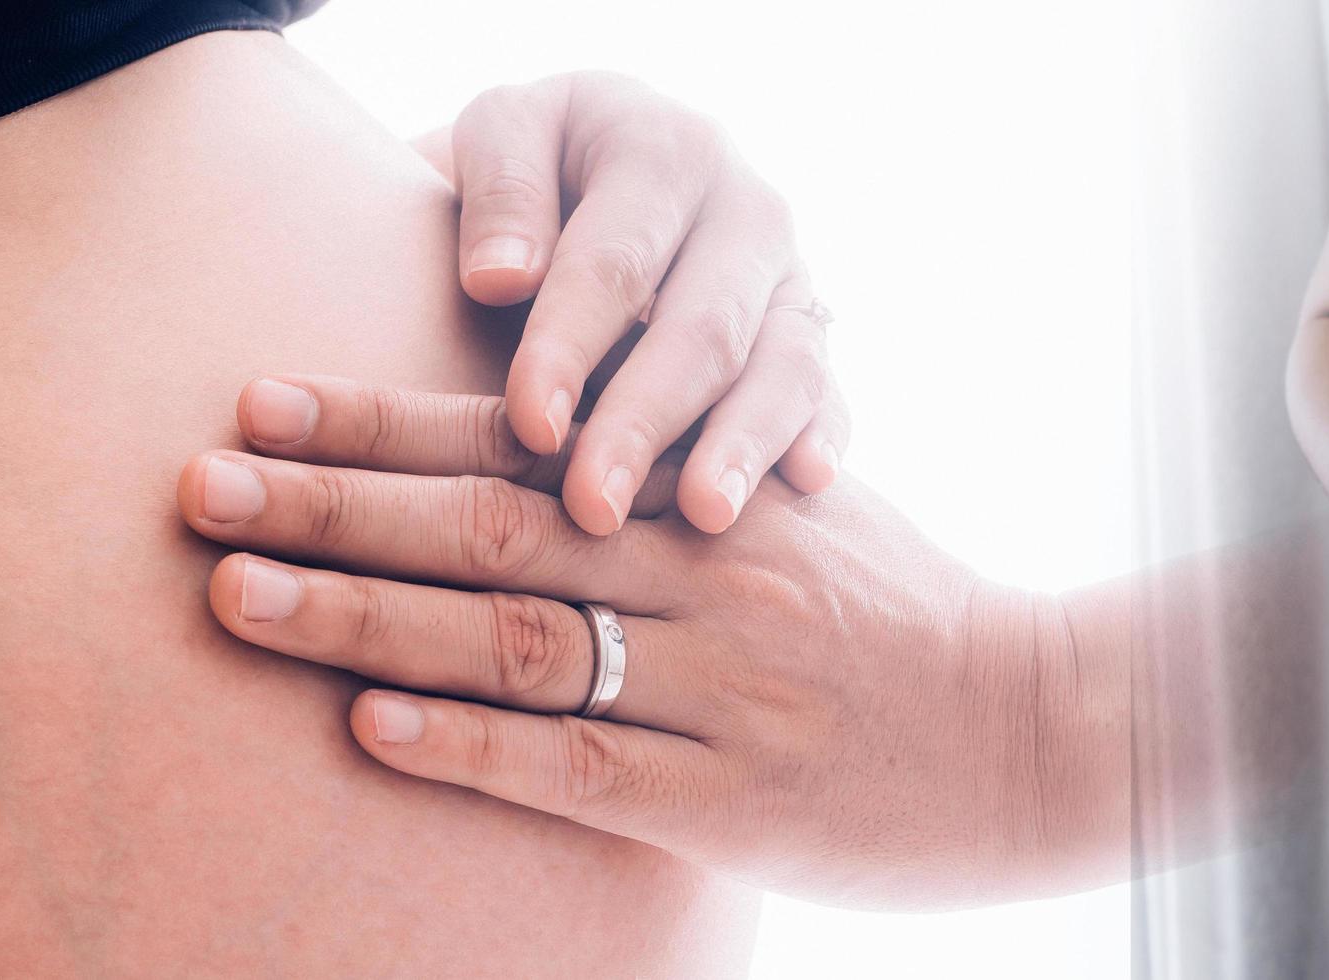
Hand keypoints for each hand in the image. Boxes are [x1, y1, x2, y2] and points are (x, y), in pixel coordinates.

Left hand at [178, 376, 1116, 909]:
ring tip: (236, 597)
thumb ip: (686, 488)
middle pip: (489, 525)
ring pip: (516, 639)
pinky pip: (582, 767)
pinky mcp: (737, 801)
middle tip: (198, 489)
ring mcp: (724, 689)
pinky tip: (370, 727)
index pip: (520, 439)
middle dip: (330, 504)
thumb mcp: (810, 520)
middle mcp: (710, 573)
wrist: (1062, 730)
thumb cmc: (921, 626)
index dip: (380, 420)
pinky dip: (471, 745)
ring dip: (362, 618)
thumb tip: (540, 462)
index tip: (258, 400)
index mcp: (716, 491)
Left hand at [430, 71, 847, 534]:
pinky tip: (806, 483)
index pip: (616, 261)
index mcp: (666, 148)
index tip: (531, 424)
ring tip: (706, 516)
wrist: (600, 165)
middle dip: (649, 420)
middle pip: (706, 326)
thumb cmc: (534, 167)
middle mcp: (749, 207)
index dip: (572, 344)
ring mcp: (792, 275)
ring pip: (785, 363)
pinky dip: (822, 435)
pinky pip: (829, 388)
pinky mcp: (813, 332)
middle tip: (597, 507)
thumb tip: (500, 279)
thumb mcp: (502, 134)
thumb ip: (502, 193)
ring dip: (745, 443)